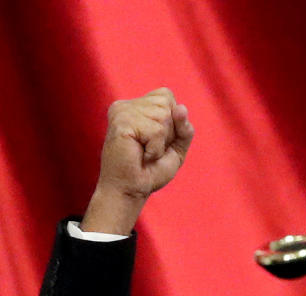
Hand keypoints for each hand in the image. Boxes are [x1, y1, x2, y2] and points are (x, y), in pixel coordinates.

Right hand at [82, 88, 194, 234]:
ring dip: (161, 142)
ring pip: (163, 117)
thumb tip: (181, 108)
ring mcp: (122, 112)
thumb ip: (184, 127)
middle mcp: (127, 105)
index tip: (156, 140)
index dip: (172, 121)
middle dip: (168, 133)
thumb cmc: (151, 170)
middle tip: (150, 149)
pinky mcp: (121, 123)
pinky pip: (156, 131)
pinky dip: (155, 149)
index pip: (167, 96)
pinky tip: (141, 155)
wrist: (132, 190)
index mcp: (137, 106)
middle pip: (167, 104)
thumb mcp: (176, 146)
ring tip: (145, 152)